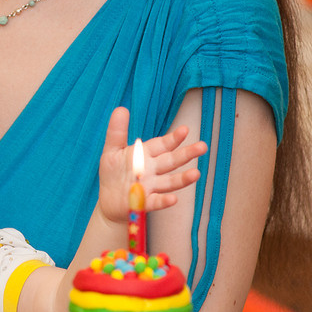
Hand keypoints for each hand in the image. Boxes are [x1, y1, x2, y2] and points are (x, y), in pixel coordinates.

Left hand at [96, 107, 206, 225]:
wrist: (108, 201)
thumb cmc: (113, 173)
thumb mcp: (112, 150)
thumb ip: (117, 131)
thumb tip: (121, 108)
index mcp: (146, 155)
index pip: (162, 145)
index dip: (173, 138)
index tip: (185, 130)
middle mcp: (152, 170)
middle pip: (171, 161)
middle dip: (186, 154)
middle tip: (203, 146)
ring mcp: (150, 187)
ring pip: (169, 182)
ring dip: (182, 179)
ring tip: (196, 174)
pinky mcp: (143, 203)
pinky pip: (156, 202)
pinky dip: (164, 201)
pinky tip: (174, 199)